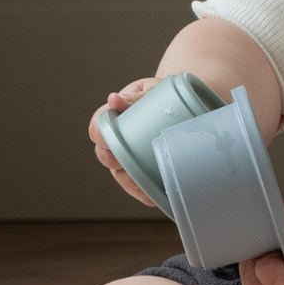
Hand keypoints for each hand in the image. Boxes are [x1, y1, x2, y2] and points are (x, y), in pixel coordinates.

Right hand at [90, 78, 158, 202]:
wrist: (187, 107)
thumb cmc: (164, 97)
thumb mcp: (151, 92)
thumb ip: (134, 98)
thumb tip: (114, 100)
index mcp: (114, 120)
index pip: (96, 130)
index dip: (100, 134)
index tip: (111, 133)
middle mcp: (118, 145)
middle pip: (106, 157)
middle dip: (115, 158)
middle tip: (130, 156)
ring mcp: (129, 163)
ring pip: (122, 177)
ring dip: (130, 179)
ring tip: (144, 176)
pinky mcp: (145, 179)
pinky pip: (140, 191)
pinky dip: (146, 192)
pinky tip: (155, 191)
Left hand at [239, 189, 283, 284]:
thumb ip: (278, 219)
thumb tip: (250, 229)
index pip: (282, 282)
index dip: (264, 265)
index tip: (268, 246)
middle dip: (252, 269)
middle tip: (263, 246)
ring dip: (254, 274)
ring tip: (269, 252)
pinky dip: (260, 280)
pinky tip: (272, 262)